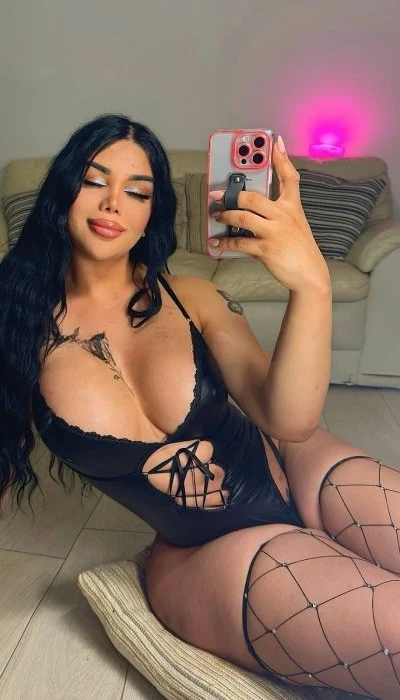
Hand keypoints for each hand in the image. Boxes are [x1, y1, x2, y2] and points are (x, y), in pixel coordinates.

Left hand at [209, 136, 330, 293]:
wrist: (310, 274)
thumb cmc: (300, 248)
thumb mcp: (296, 223)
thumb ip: (279, 211)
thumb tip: (256, 206)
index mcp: (292, 207)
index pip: (289, 177)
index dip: (281, 158)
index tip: (275, 141)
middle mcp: (283, 216)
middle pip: (254, 197)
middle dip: (232, 195)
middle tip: (216, 194)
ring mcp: (274, 232)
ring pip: (243, 218)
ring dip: (225, 216)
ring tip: (216, 216)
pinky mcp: (266, 250)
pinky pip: (239, 243)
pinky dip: (225, 242)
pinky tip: (216, 242)